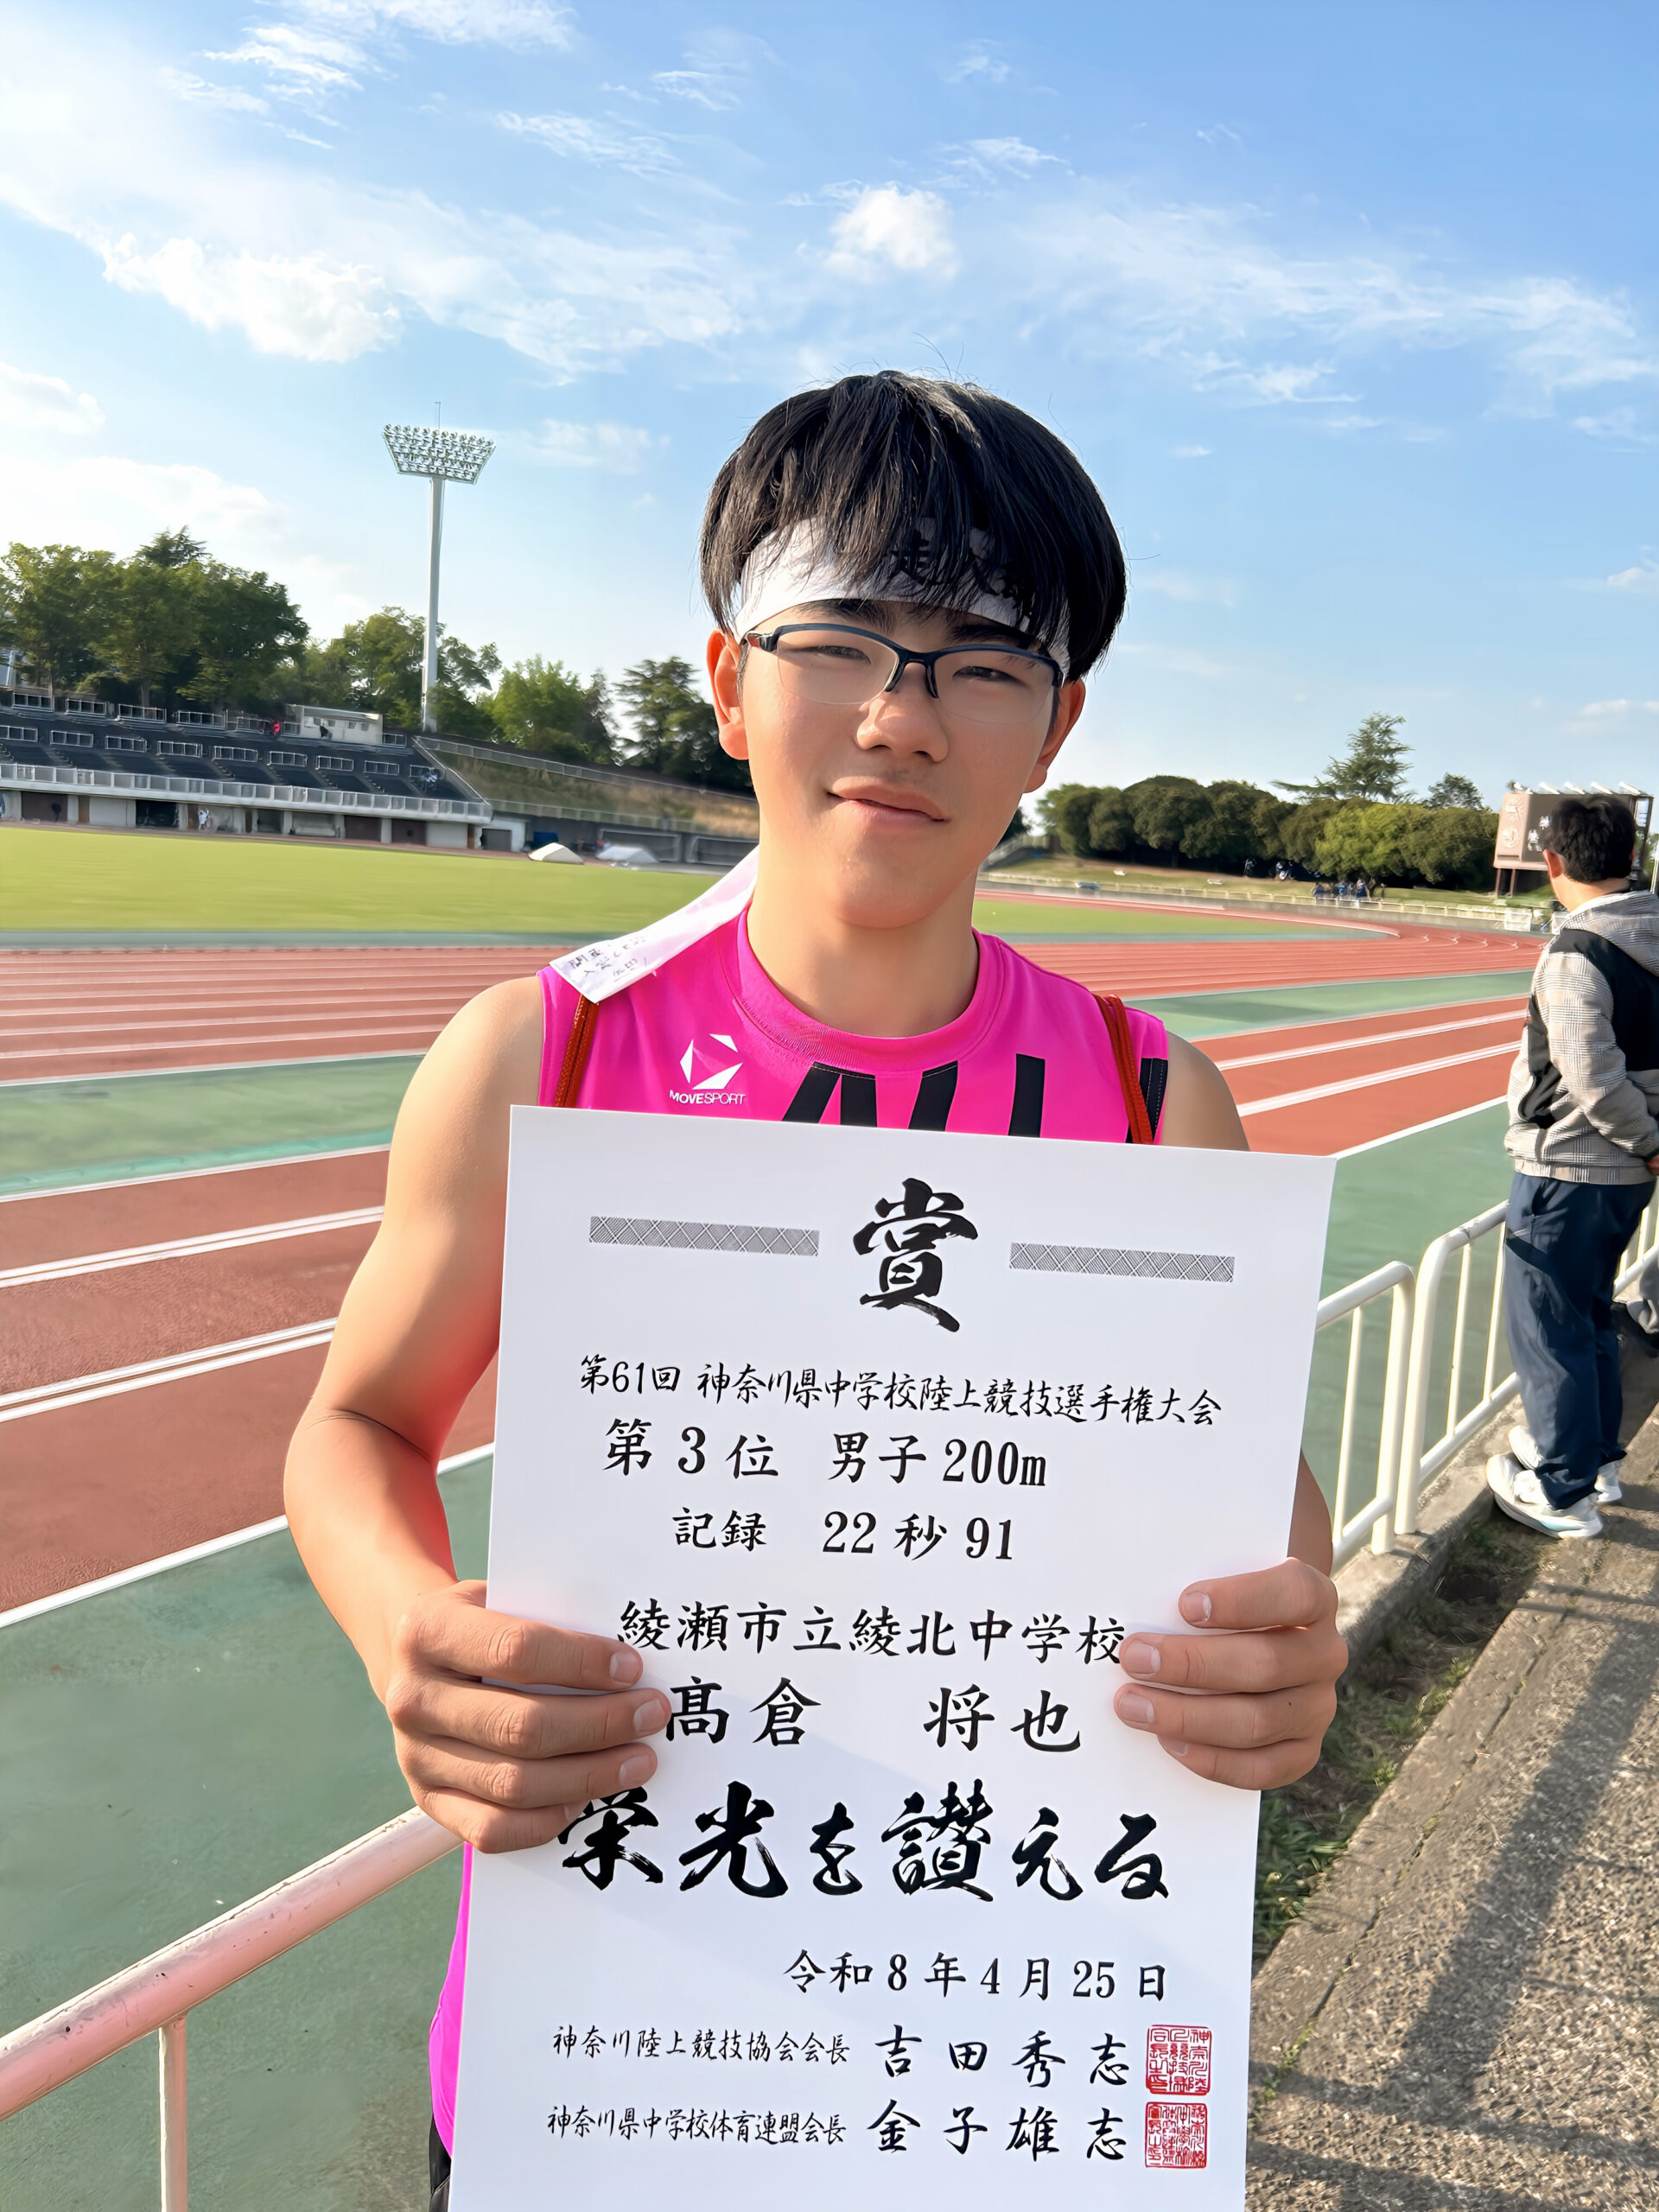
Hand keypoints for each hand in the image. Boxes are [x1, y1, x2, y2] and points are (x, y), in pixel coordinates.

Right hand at [384, 1580, 669, 1851]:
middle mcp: (412, 1699)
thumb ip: (552, 1619)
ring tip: (639, 1760)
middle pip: (520, 1726)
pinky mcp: (428, 1800)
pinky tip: (585, 1799)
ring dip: (589, 1775)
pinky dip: (546, 1821)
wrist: (413, 1658)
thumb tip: (628, 1663)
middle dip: (600, 1723)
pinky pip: (491, 1830)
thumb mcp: (502, 1597)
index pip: (515, 1651)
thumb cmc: (480, 1623)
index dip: (581, 1662)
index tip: (632, 1667)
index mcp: (427, 1632)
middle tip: (651, 1714)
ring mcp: (415, 1757)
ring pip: (513, 1784)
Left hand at [1110, 1558, 1343, 1788]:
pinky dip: (1212, 1760)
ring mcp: (1317, 1707)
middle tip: (1134, 1658)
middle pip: (1266, 1664)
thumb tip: (1143, 1602)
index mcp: (1314, 1600)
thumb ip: (1196, 1581)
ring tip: (1134, 1705)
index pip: (1295, 1594)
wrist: (1254, 1643)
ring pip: (1258, 1721)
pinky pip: (1261, 1769)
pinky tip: (1169, 1741)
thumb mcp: (1220, 1578)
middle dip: (1191, 1665)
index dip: (1242, 1600)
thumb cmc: (1225, 1604)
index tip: (1185, 1605)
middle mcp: (1324, 1654)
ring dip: (1188, 1717)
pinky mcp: (1302, 1750)